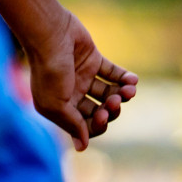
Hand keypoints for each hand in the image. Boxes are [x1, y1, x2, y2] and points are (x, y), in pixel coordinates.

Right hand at [24, 9, 136, 150]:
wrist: (50, 34)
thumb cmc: (49, 70)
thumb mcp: (56, 103)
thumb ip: (72, 124)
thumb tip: (82, 146)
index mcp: (59, 107)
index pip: (84, 126)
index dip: (97, 125)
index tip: (102, 116)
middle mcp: (71, 94)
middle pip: (99, 112)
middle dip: (111, 110)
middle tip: (114, 101)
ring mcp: (83, 77)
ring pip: (109, 93)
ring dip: (122, 95)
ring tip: (129, 89)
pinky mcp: (93, 61)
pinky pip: (114, 74)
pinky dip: (126, 79)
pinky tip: (132, 80)